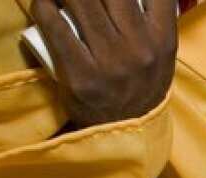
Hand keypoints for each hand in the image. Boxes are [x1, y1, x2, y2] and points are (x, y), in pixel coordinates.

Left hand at [31, 0, 177, 127]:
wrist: (123, 136)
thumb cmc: (140, 88)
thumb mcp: (161, 56)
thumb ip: (155, 20)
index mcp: (162, 41)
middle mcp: (139, 50)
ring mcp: (110, 63)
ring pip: (82, 2)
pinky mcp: (81, 76)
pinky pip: (57, 28)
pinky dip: (45, 6)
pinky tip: (43, 1)